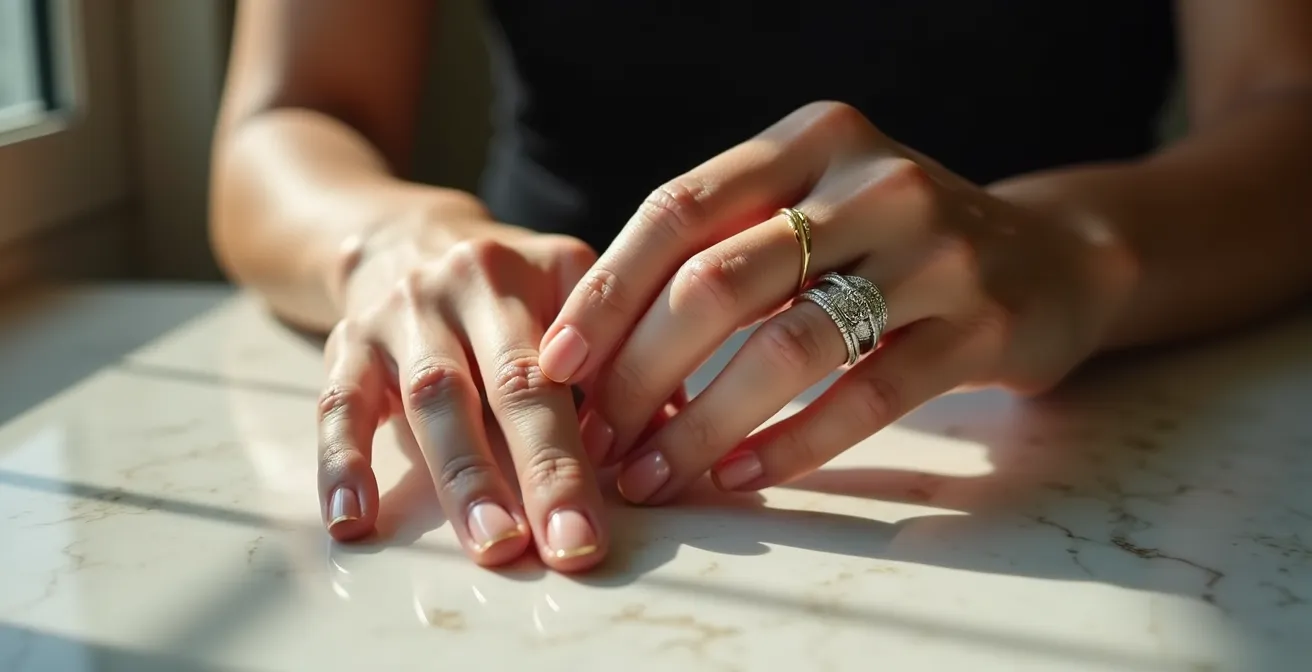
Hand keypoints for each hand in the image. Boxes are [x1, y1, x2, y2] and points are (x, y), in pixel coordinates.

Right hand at [315, 194, 611, 570]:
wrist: (403, 236)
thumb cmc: (509, 293)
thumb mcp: (571, 296)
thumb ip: (621, 364)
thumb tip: (679, 444)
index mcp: (543, 271)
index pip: (579, 360)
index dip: (603, 435)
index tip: (619, 506)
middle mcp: (472, 282)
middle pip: (513, 380)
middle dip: (545, 470)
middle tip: (571, 547)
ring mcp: (405, 310)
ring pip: (432, 396)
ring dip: (465, 476)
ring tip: (493, 544)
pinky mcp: (348, 338)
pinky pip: (338, 402)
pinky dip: (342, 462)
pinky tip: (352, 522)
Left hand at [539, 101, 1131, 503]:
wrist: (1052, 257)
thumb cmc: (897, 241)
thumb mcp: (818, 205)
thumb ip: (726, 244)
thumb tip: (597, 341)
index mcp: (812, 140)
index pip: (679, 209)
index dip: (606, 291)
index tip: (556, 362)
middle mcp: (872, 180)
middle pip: (719, 281)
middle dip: (640, 371)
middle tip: (598, 438)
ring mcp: (935, 250)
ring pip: (786, 346)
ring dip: (702, 422)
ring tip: (653, 474)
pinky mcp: (982, 325)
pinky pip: (865, 397)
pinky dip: (790, 445)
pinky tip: (738, 476)